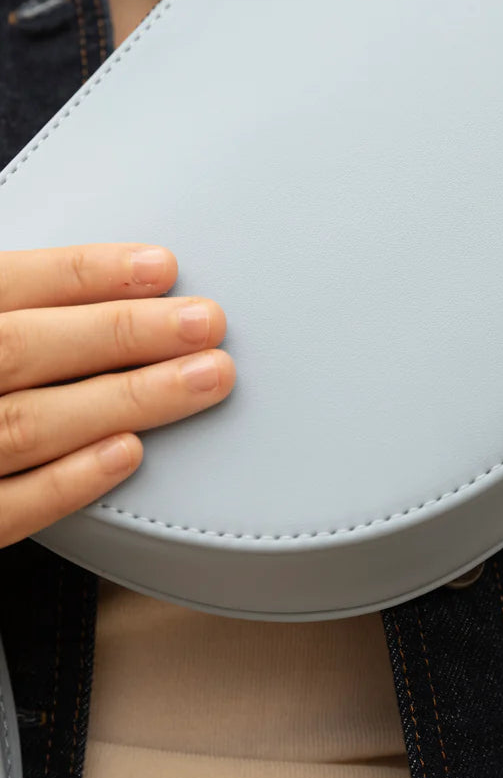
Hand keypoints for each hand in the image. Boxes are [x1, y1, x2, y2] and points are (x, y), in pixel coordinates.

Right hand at [0, 243, 234, 549]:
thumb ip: (5, 298)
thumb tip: (86, 275)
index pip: (8, 284)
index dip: (84, 273)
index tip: (162, 269)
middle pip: (23, 350)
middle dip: (122, 335)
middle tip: (207, 324)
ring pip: (26, 425)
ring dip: (123, 401)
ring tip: (203, 380)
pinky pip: (3, 508)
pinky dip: (65, 482)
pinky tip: (127, 455)